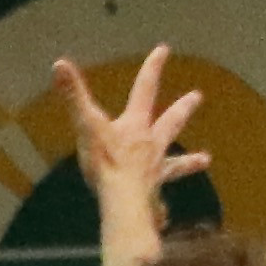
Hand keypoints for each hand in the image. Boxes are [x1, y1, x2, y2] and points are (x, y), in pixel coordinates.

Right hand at [53, 48, 208, 227]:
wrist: (122, 202)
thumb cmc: (105, 163)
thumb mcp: (86, 126)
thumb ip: (74, 97)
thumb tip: (59, 64)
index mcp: (136, 126)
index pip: (145, 89)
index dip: (153, 69)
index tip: (164, 50)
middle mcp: (151, 146)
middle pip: (170, 123)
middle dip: (182, 109)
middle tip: (197, 97)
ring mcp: (154, 172)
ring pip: (175, 164)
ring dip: (189, 161)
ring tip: (206, 159)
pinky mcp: (152, 197)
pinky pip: (159, 203)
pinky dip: (162, 209)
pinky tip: (166, 215)